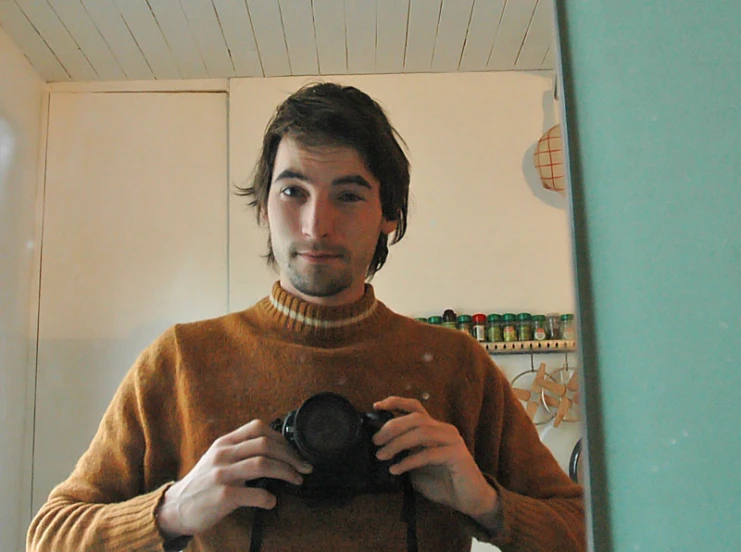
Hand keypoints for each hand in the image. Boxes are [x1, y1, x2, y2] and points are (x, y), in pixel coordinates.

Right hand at [156, 420, 312, 538]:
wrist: (175, 507)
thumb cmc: (202, 484)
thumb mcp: (217, 458)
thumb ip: (240, 450)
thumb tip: (274, 448)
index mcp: (224, 443)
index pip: (257, 427)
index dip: (281, 437)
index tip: (293, 450)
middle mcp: (223, 454)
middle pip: (265, 444)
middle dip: (290, 455)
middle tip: (303, 467)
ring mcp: (222, 474)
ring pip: (262, 464)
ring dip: (286, 472)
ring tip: (296, 480)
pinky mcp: (222, 496)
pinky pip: (253, 494)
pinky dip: (268, 498)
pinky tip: (271, 502)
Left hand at [372, 397, 498, 522]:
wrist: (470, 500)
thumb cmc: (442, 482)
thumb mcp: (417, 466)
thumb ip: (404, 454)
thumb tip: (380, 449)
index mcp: (434, 428)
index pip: (415, 407)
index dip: (395, 403)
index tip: (376, 406)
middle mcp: (444, 429)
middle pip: (415, 417)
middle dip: (392, 426)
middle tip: (376, 441)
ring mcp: (452, 440)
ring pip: (421, 432)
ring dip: (397, 443)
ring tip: (381, 455)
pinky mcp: (457, 455)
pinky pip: (429, 454)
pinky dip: (409, 461)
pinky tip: (396, 469)